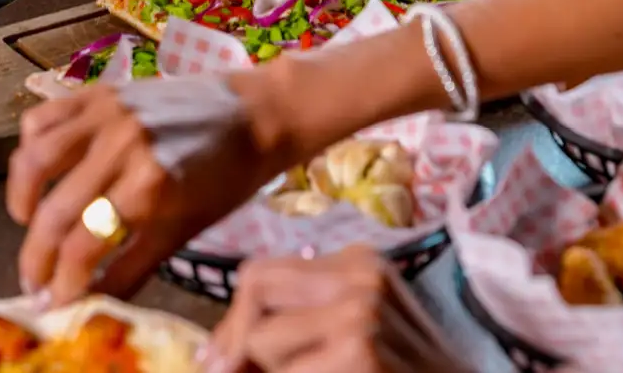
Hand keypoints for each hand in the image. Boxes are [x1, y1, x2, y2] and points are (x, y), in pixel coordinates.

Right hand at [6, 73, 294, 305]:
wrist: (254, 114)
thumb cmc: (227, 178)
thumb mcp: (183, 232)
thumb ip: (129, 270)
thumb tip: (85, 306)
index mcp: (150, 185)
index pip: (83, 246)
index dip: (62, 284)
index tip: (53, 304)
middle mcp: (123, 145)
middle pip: (55, 211)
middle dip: (36, 258)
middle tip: (34, 281)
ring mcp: (109, 112)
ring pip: (36, 157)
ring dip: (21, 198)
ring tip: (27, 223)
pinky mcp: (103, 91)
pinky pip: (46, 115)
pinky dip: (30, 144)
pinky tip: (41, 172)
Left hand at [204, 247, 471, 372]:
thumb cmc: (407, 368)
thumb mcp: (358, 323)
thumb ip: (300, 319)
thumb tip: (215, 355)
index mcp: (358, 261)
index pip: (260, 273)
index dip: (232, 318)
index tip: (221, 357)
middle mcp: (359, 278)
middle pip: (255, 298)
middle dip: (238, 345)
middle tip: (233, 372)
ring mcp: (360, 317)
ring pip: (261, 344)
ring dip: (268, 372)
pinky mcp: (360, 357)